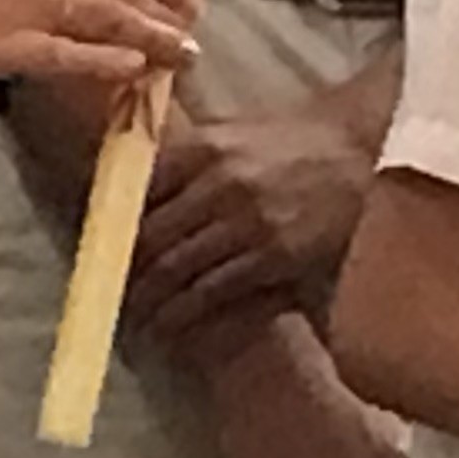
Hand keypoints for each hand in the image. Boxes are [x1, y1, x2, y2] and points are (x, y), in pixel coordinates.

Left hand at [128, 82, 380, 346]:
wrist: (359, 149)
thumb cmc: (291, 142)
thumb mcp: (231, 132)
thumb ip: (183, 156)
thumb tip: (128, 188)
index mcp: (204, 148)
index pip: (137, 193)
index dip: (112, 228)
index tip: (99, 252)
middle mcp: (220, 183)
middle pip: (150, 237)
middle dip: (125, 273)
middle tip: (110, 296)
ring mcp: (248, 221)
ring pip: (177, 270)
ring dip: (151, 301)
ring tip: (136, 319)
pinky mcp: (274, 255)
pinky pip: (215, 291)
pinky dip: (187, 313)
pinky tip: (174, 325)